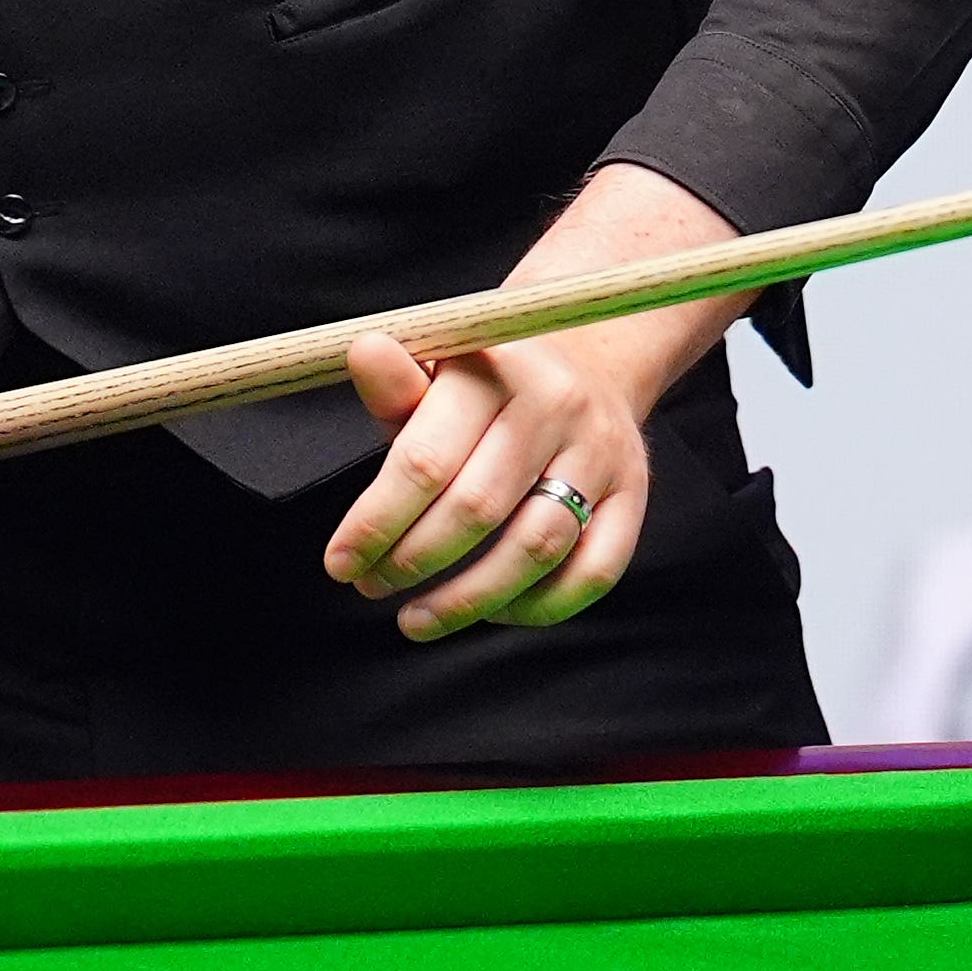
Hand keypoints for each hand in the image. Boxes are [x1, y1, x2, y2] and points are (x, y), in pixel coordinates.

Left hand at [321, 165, 741, 640]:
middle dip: (412, 561)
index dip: (376, 521)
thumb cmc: (487, 385)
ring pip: (535, 549)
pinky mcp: (632, 496)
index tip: (339, 562)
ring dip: (467, 599)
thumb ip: (397, 384)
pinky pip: (592, 573)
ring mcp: (602, 454)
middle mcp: (557, 407)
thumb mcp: (436, 372)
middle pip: (477, 509)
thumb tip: (363, 352)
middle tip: (371, 584)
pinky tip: (492, 611)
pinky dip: (537, 606)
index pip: (427, 459)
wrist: (587, 361)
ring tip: (415, 618)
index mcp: (496, 370)